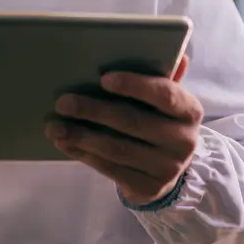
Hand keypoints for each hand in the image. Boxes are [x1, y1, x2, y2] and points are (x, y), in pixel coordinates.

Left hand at [47, 57, 202, 205]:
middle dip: (94, 111)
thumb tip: (178, 55)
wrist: (168, 170)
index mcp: (189, 111)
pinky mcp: (149, 188)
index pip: (165, 94)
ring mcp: (167, 168)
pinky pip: (111, 169)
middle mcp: (183, 141)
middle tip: (63, 102)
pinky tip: (65, 143)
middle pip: (133, 122)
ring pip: (117, 149)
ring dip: (81, 136)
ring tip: (54, 126)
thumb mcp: (165, 101)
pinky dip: (84, 154)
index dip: (134, 85)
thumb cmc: (160, 122)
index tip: (103, 79)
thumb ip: (163, 77)